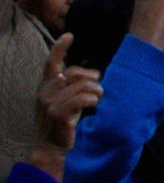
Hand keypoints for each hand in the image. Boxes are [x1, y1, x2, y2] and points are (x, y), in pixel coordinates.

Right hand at [34, 34, 101, 169]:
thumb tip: (94, 71)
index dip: (59, 48)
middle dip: (92, 78)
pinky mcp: (59, 114)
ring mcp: (51, 103)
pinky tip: (94, 105)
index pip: (51, 62)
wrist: (51, 147)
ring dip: (96, 91)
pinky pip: (83, 98)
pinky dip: (92, 100)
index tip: (69, 35)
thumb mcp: (65, 100)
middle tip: (98, 88)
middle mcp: (46, 91)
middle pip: (76, 73)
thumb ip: (72, 86)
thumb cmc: (63, 122)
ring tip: (97, 99)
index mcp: (47, 86)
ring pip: (83, 85)